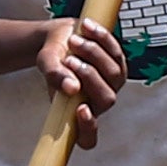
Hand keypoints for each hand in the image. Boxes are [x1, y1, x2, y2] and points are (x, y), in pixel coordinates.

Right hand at [27, 15, 126, 137]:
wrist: (61, 37)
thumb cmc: (53, 58)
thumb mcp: (47, 64)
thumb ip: (54, 76)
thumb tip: (71, 88)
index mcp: (78, 114)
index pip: (87, 138)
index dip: (88, 129)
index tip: (80, 109)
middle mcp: (98, 102)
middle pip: (106, 99)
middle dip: (88, 76)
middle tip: (68, 60)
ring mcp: (113, 83)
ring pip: (113, 72)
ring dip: (93, 53)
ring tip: (73, 40)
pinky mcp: (119, 62)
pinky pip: (116, 51)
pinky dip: (101, 38)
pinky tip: (86, 27)